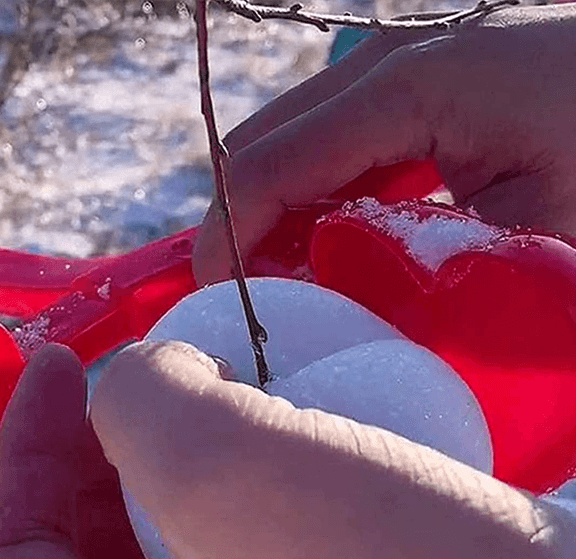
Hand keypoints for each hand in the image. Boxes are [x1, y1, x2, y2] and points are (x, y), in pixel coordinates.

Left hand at [0, 343, 575, 558]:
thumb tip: (137, 387)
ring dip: (185, 475)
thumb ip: (140, 408)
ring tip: (219, 395)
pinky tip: (293, 449)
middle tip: (144, 372)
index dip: (25, 445)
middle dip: (106, 458)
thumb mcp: (236, 476)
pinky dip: (254, 509)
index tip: (62, 361)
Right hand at [193, 3, 575, 285]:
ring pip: (285, 145)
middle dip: (238, 227)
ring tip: (282, 282)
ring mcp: (391, 70)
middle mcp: (383, 66)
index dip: (231, 238)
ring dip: (270, 215)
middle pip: (260, 147)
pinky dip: (306, 198)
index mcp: (406, 90)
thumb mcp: (526, 234)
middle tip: (246, 300)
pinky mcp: (403, 90)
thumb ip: (418, 266)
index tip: (220, 303)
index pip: (271, 165)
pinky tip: (322, 245)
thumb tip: (328, 300)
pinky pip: (323, 145)